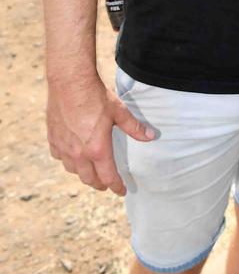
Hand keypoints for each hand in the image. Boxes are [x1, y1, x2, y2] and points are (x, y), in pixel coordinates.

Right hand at [47, 74, 154, 194]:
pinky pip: (59, 157)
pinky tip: (71, 155)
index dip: (116, 186)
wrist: (69, 83)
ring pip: (73, 170)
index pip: (108, 177)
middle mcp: (79, 153)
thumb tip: (151, 136)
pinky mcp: (53, 139)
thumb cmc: (95, 97)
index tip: (121, 191)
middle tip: (107, 184)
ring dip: (83, 173)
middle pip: (89, 179)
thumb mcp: (119, 112)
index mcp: (97, 150)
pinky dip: (67, 160)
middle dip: (100, 184)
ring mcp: (64, 147)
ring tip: (90, 171)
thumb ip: (134, 128)